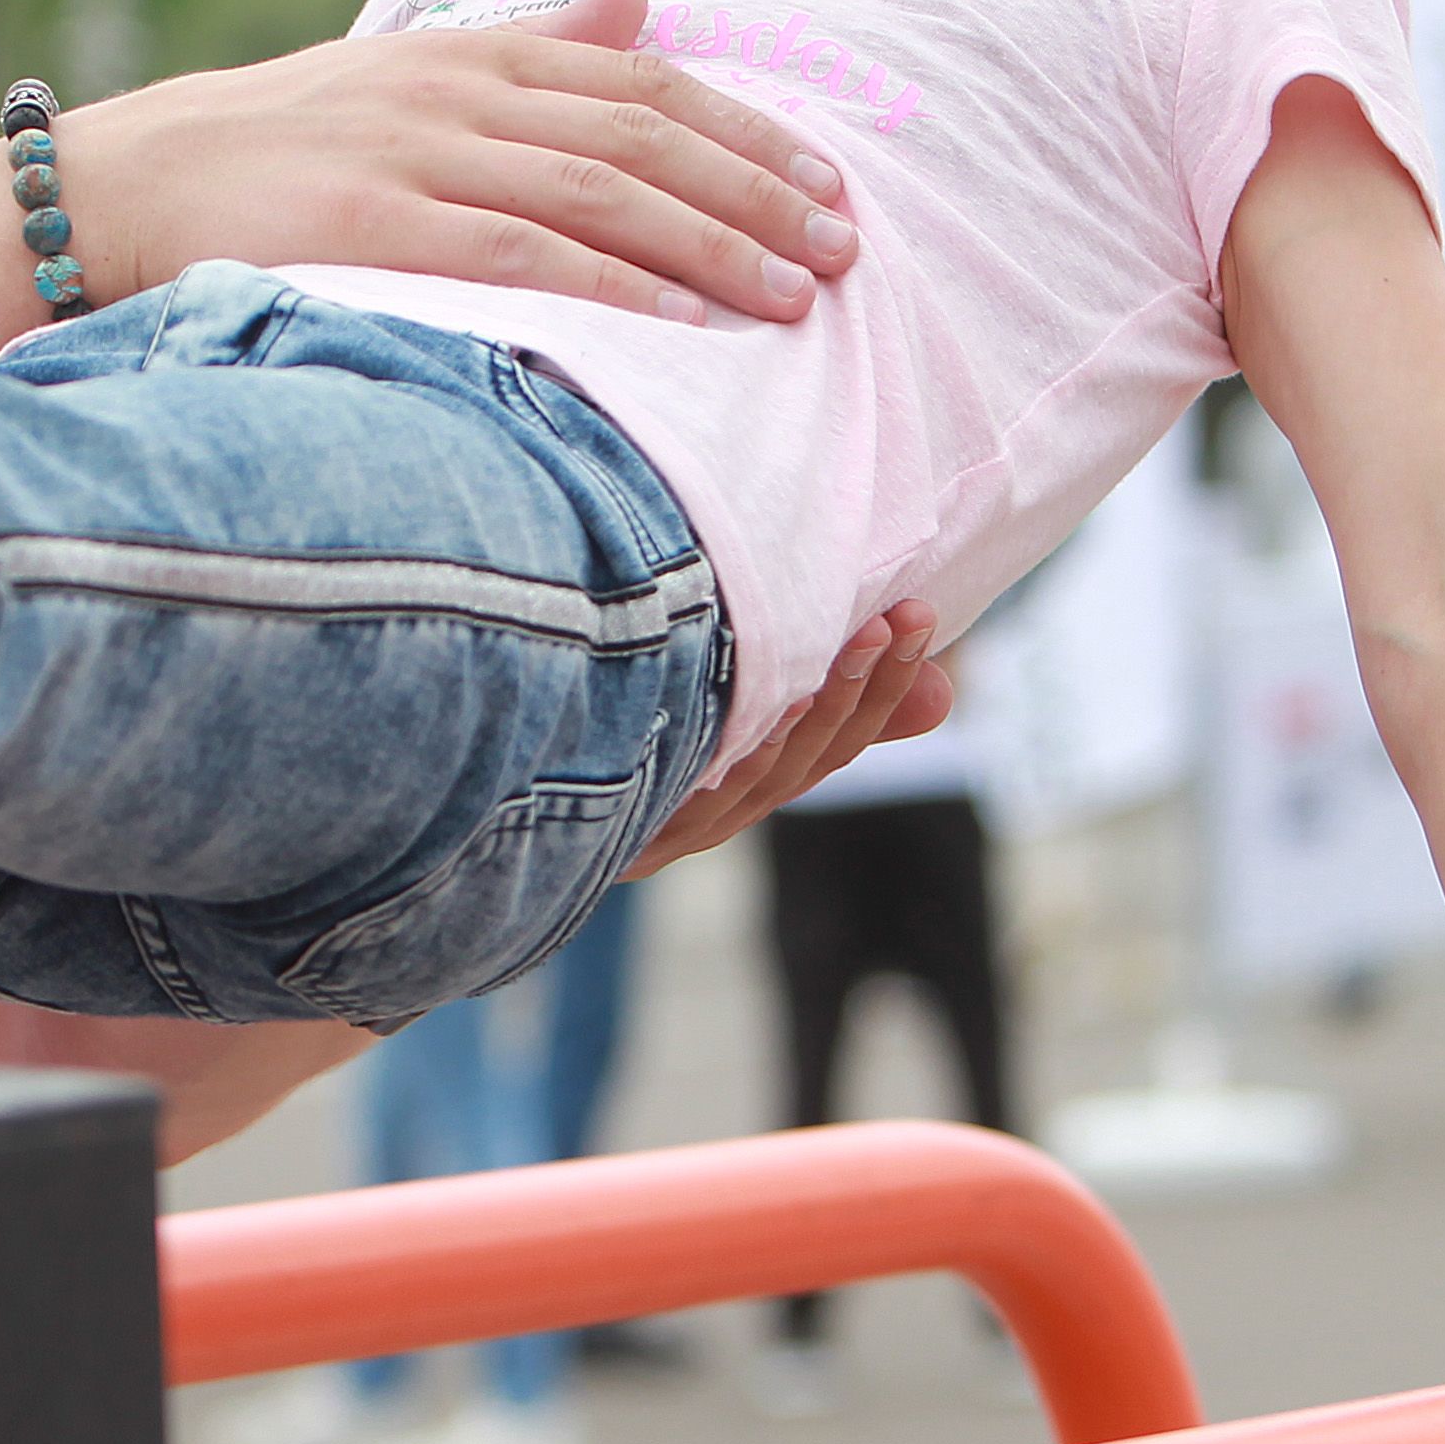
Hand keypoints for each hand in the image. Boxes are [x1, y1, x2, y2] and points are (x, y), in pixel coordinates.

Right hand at [63, 0, 860, 328]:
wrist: (126, 180)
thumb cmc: (280, 144)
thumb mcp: (412, 73)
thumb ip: (534, 45)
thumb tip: (639, 0)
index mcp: (482, 51)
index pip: (649, 83)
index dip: (751, 133)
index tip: (833, 184)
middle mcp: (464, 92)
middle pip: (647, 137)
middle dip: (758, 194)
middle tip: (845, 250)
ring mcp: (419, 154)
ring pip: (600, 194)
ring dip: (709, 246)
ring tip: (792, 298)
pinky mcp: (373, 221)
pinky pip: (515, 253)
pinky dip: (607, 285)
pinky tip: (676, 324)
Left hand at [622, 604, 948, 877]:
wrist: (499, 788)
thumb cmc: (610, 734)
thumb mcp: (721, 712)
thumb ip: (818, 695)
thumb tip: (944, 694)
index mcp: (741, 785)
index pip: (839, 740)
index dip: (889, 682)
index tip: (921, 612)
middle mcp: (717, 813)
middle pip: (816, 756)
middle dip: (870, 684)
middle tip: (907, 614)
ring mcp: (678, 828)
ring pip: (773, 772)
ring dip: (824, 702)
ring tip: (859, 635)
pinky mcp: (633, 832)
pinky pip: (706, 790)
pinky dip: (750, 746)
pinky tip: (776, 698)